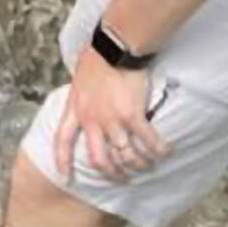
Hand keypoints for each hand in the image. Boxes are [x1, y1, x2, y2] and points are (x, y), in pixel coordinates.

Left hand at [55, 51, 168, 183]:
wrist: (114, 48)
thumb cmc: (96, 58)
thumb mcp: (79, 81)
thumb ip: (82, 99)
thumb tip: (86, 105)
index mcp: (75, 109)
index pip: (62, 140)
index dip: (62, 161)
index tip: (64, 177)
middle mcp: (92, 120)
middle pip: (99, 159)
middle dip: (112, 174)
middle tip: (123, 178)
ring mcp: (112, 120)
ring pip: (126, 156)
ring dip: (139, 164)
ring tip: (147, 164)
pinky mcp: (133, 116)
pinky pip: (148, 143)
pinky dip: (158, 151)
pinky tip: (165, 152)